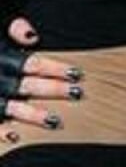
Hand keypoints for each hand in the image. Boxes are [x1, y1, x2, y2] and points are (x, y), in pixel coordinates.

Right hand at [1, 16, 82, 133]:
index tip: (77, 74)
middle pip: (27, 86)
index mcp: (2, 57)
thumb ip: (12, 28)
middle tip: (78, 94)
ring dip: (33, 115)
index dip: (55, 69)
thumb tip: (33, 36)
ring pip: (11, 108)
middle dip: (53, 90)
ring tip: (55, 121)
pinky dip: (0, 132)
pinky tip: (16, 138)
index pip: (32, 64)